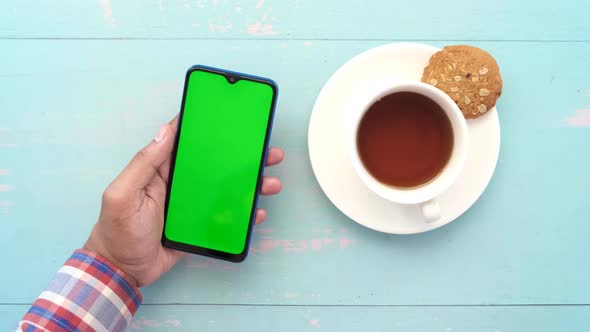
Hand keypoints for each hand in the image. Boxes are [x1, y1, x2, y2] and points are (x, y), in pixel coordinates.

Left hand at [84, 115, 283, 286]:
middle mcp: (180, 182)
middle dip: (242, 156)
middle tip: (267, 150)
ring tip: (271, 182)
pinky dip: (244, 213)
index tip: (230, 116)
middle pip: (215, 163)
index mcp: (161, 170)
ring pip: (226, 188)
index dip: (205, 127)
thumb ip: (143, 163)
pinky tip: (257, 212)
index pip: (185, 141)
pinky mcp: (201, 224)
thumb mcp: (124, 194)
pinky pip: (226, 215)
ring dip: (249, 184)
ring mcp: (193, 204)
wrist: (123, 271)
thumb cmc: (118, 231)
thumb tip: (165, 130)